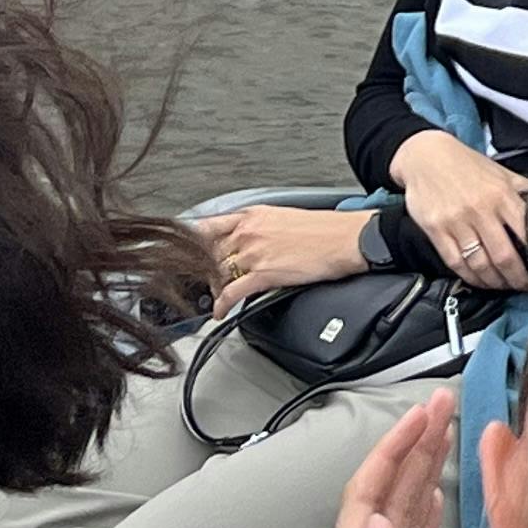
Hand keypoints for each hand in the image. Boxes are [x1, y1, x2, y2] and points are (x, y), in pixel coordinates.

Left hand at [200, 204, 379, 314]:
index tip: (179, 252)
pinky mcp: (263, 273)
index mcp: (253, 215)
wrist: (347, 238)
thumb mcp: (284, 217)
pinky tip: (220, 312)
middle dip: (201, 271)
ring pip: (216, 273)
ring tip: (214, 298)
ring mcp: (254, 252)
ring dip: (211, 289)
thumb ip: (259, 228)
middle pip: (207, 253)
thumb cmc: (325, 229)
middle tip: (198, 282)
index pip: (207, 226)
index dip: (189, 242)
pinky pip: (231, 293)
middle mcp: (248, 232)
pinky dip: (221, 305)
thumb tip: (248, 242)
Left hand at [322, 391, 454, 527]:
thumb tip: (379, 521)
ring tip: (444, 428)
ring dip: (422, 468)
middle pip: (384, 496)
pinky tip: (436, 489)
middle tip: (441, 403)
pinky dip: (427, 507)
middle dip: (410, 446)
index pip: (366, 499)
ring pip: (403, 514)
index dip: (392, 453)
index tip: (422, 415)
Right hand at [388, 133, 527, 289]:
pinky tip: (480, 280)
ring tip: (503, 285)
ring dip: (495, 282)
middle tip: (524, 285)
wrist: (426, 157)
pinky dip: (470, 277)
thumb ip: (524, 192)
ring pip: (480, 264)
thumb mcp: (502, 173)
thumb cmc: (468, 165)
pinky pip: (456, 263)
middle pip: (504, 256)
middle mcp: (480, 210)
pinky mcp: (436, 231)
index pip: (525, 233)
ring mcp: (456, 222)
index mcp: (502, 195)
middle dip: (517, 277)